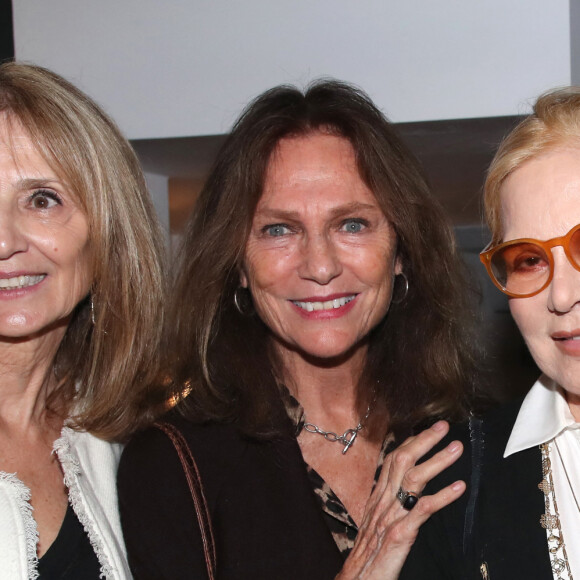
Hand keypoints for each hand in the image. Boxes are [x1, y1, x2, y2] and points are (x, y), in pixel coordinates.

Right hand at [336, 420, 464, 579]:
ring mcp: (391, 517)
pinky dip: (443, 495)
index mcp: (377, 499)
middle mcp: (383, 502)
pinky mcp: (400, 535)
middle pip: (402, 461)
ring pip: (414, 479)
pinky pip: (423, 509)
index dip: (409, 443)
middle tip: (443, 426)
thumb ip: (388, 508)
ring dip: (437, 460)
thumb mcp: (375, 526)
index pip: (392, 461)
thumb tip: (403, 494)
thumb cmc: (367, 557)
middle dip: (423, 441)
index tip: (427, 430)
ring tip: (456, 448)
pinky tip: (460, 487)